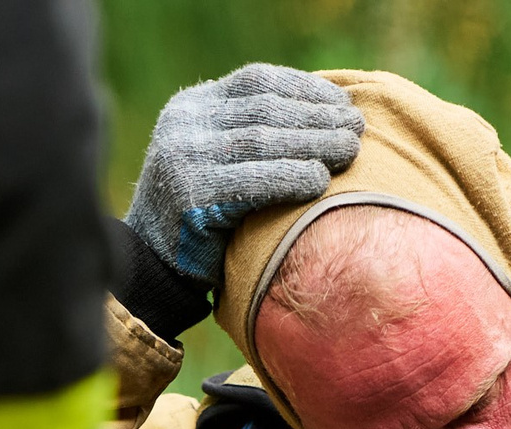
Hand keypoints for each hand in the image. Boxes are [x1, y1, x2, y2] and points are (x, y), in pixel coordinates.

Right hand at [125, 64, 364, 296]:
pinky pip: (254, 180)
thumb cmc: (204, 213)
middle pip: (265, 108)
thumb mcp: (219, 157)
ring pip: (263, 140)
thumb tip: (327, 111)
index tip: (343, 103)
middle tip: (356, 129)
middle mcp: (183, 123)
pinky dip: (292, 178)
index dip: (306, 88)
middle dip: (318, 116)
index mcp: (191, 105)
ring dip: (314, 143)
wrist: (154, 265)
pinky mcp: (191, 195)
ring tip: (350, 150)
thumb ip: (252, 131)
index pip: (257, 81)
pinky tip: (320, 181)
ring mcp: (183, 157)